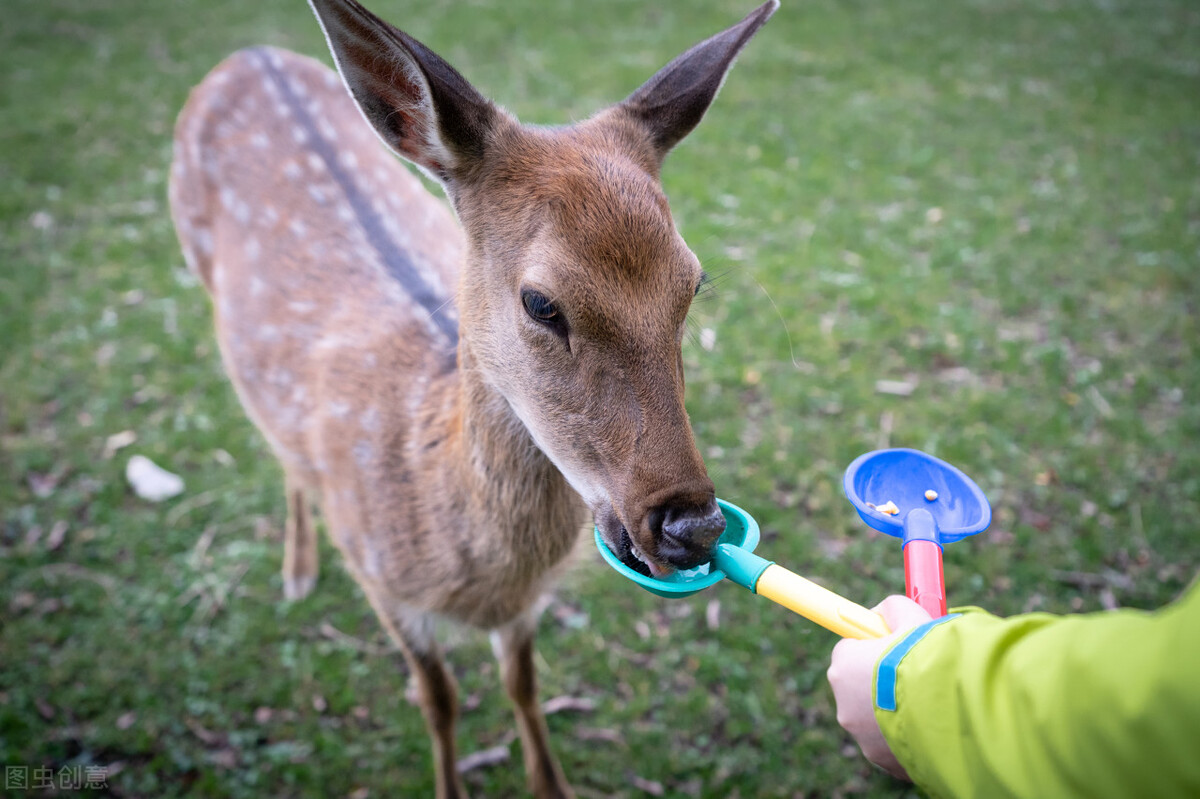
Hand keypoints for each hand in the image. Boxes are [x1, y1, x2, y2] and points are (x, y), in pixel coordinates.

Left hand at [826, 595, 932, 779]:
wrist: (947, 709)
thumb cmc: (926, 658)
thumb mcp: (912, 617)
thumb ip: (893, 608)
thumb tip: (886, 610)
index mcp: (843, 666)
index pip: (848, 651)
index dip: (871, 647)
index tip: (887, 644)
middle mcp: (844, 705)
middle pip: (861, 687)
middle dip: (883, 681)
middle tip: (914, 673)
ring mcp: (862, 738)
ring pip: (878, 718)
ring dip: (898, 710)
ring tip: (930, 700)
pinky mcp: (884, 761)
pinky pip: (894, 743)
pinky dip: (909, 734)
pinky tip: (932, 724)